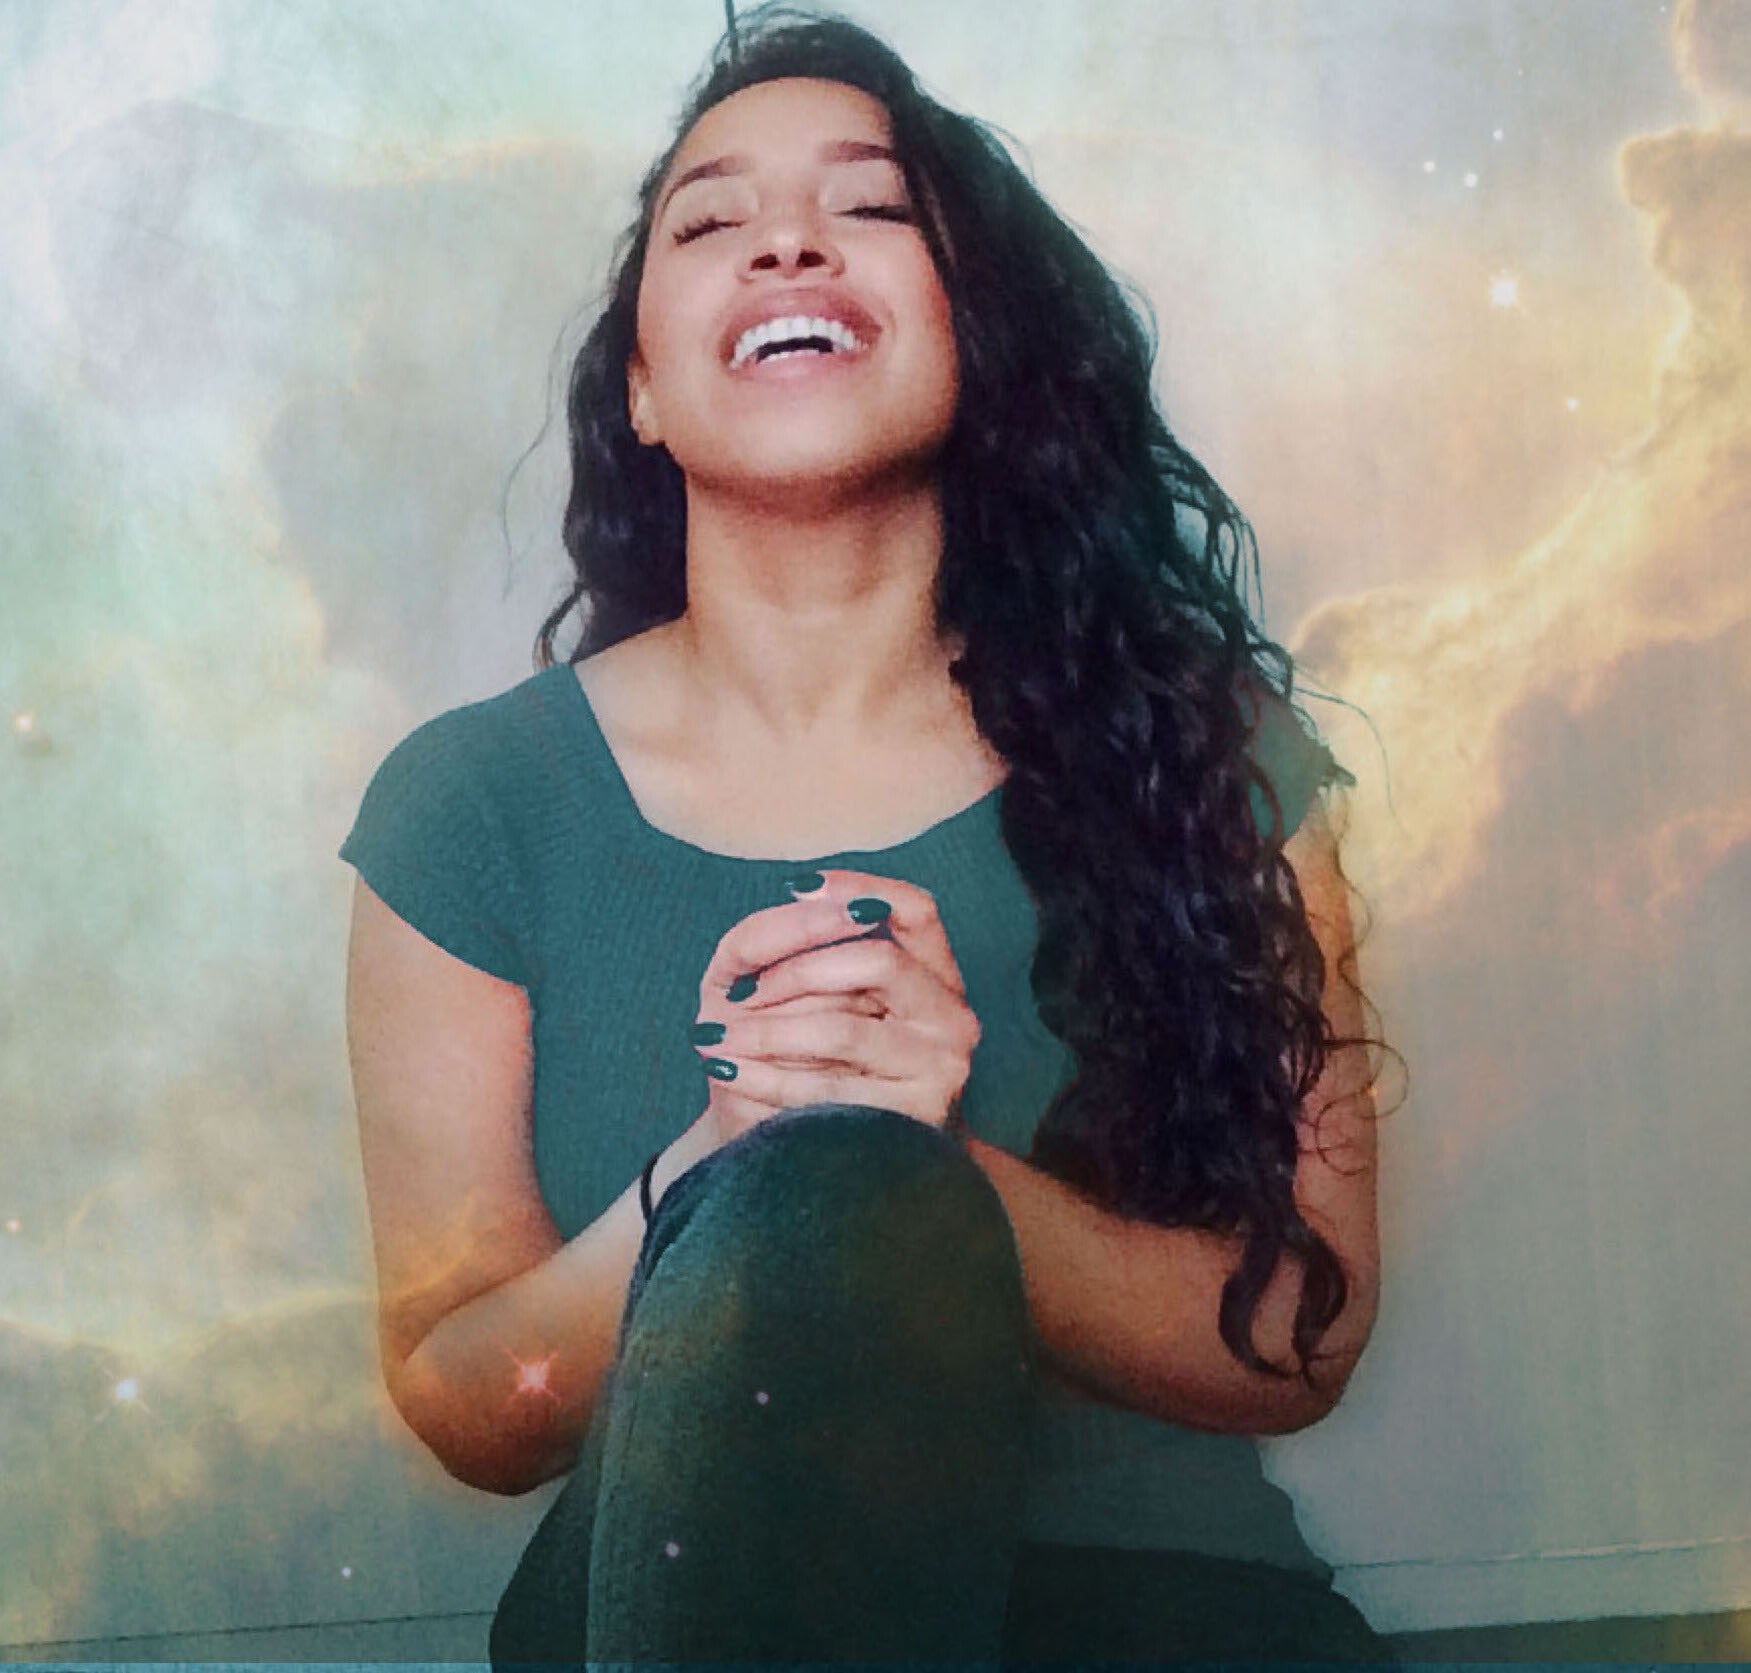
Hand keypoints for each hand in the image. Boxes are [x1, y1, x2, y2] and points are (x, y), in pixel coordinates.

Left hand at [688, 870, 979, 1148]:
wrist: (824, 1156)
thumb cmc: (814, 1060)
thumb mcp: (805, 993)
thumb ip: (806, 939)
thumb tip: (803, 893)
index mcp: (936, 976)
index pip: (917, 911)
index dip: (860, 888)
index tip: (796, 886)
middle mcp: (954, 1017)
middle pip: (879, 961)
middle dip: (796, 971)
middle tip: (737, 995)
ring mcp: (942, 1068)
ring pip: (844, 1029)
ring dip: (765, 1031)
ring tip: (712, 1038)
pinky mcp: (914, 1117)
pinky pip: (827, 1087)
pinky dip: (766, 1077)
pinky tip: (729, 1073)